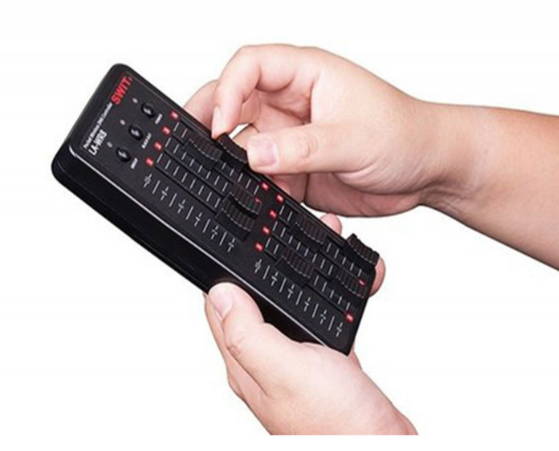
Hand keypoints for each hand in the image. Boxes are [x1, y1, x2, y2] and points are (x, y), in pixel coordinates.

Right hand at [185, 44, 470, 216]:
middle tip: (196, 145)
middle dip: (211, 121)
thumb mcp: (352, 138)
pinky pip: (261, 176)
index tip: (222, 125)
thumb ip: (300, 148)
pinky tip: (259, 198)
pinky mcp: (293, 168)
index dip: (227, 90)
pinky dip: (255, 189)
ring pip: (244, 145)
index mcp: (307, 75)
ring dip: (234, 164)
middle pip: (234, 101)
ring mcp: (290, 137)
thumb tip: (253, 154)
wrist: (426, 170)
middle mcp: (291, 103)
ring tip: (231, 181)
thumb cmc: (404, 134)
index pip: (250, 65)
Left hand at [203, 213, 413, 434]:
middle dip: (268, 267)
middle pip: (256, 302)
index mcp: (247, 363)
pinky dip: (330, 298)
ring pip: (291, 307)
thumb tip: (220, 294)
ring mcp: (297, 361)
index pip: (221, 308)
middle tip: (281, 238)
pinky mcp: (326, 361)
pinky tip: (340, 287)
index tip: (238, 245)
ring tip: (317, 248)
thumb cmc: (337, 426)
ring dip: (301, 276)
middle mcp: (267, 362)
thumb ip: (248, 333)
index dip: (226, 273)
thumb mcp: (285, 370)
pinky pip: (322, 319)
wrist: (383, 448)